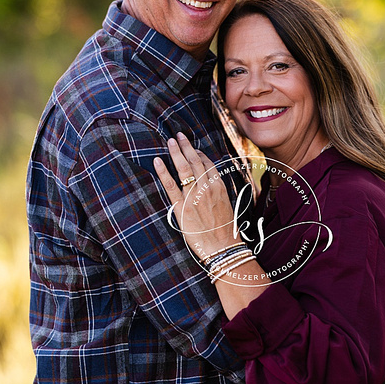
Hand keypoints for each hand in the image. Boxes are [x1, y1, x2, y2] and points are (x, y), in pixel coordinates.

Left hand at [153, 133, 240, 260]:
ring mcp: (193, 197)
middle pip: (195, 161)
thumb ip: (218, 194)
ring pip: (184, 168)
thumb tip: (212, 187)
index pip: (208, 164)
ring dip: (176, 152)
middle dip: (186, 146)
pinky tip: (157, 161)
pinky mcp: (181, 207)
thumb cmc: (227, 231)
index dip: (199, 154)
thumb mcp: (227, 207)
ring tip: (170, 141)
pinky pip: (170, 185)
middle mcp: (207, 189)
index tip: (192, 148)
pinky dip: (163, 172)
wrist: (223, 248)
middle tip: (179, 135)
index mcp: (219, 188)